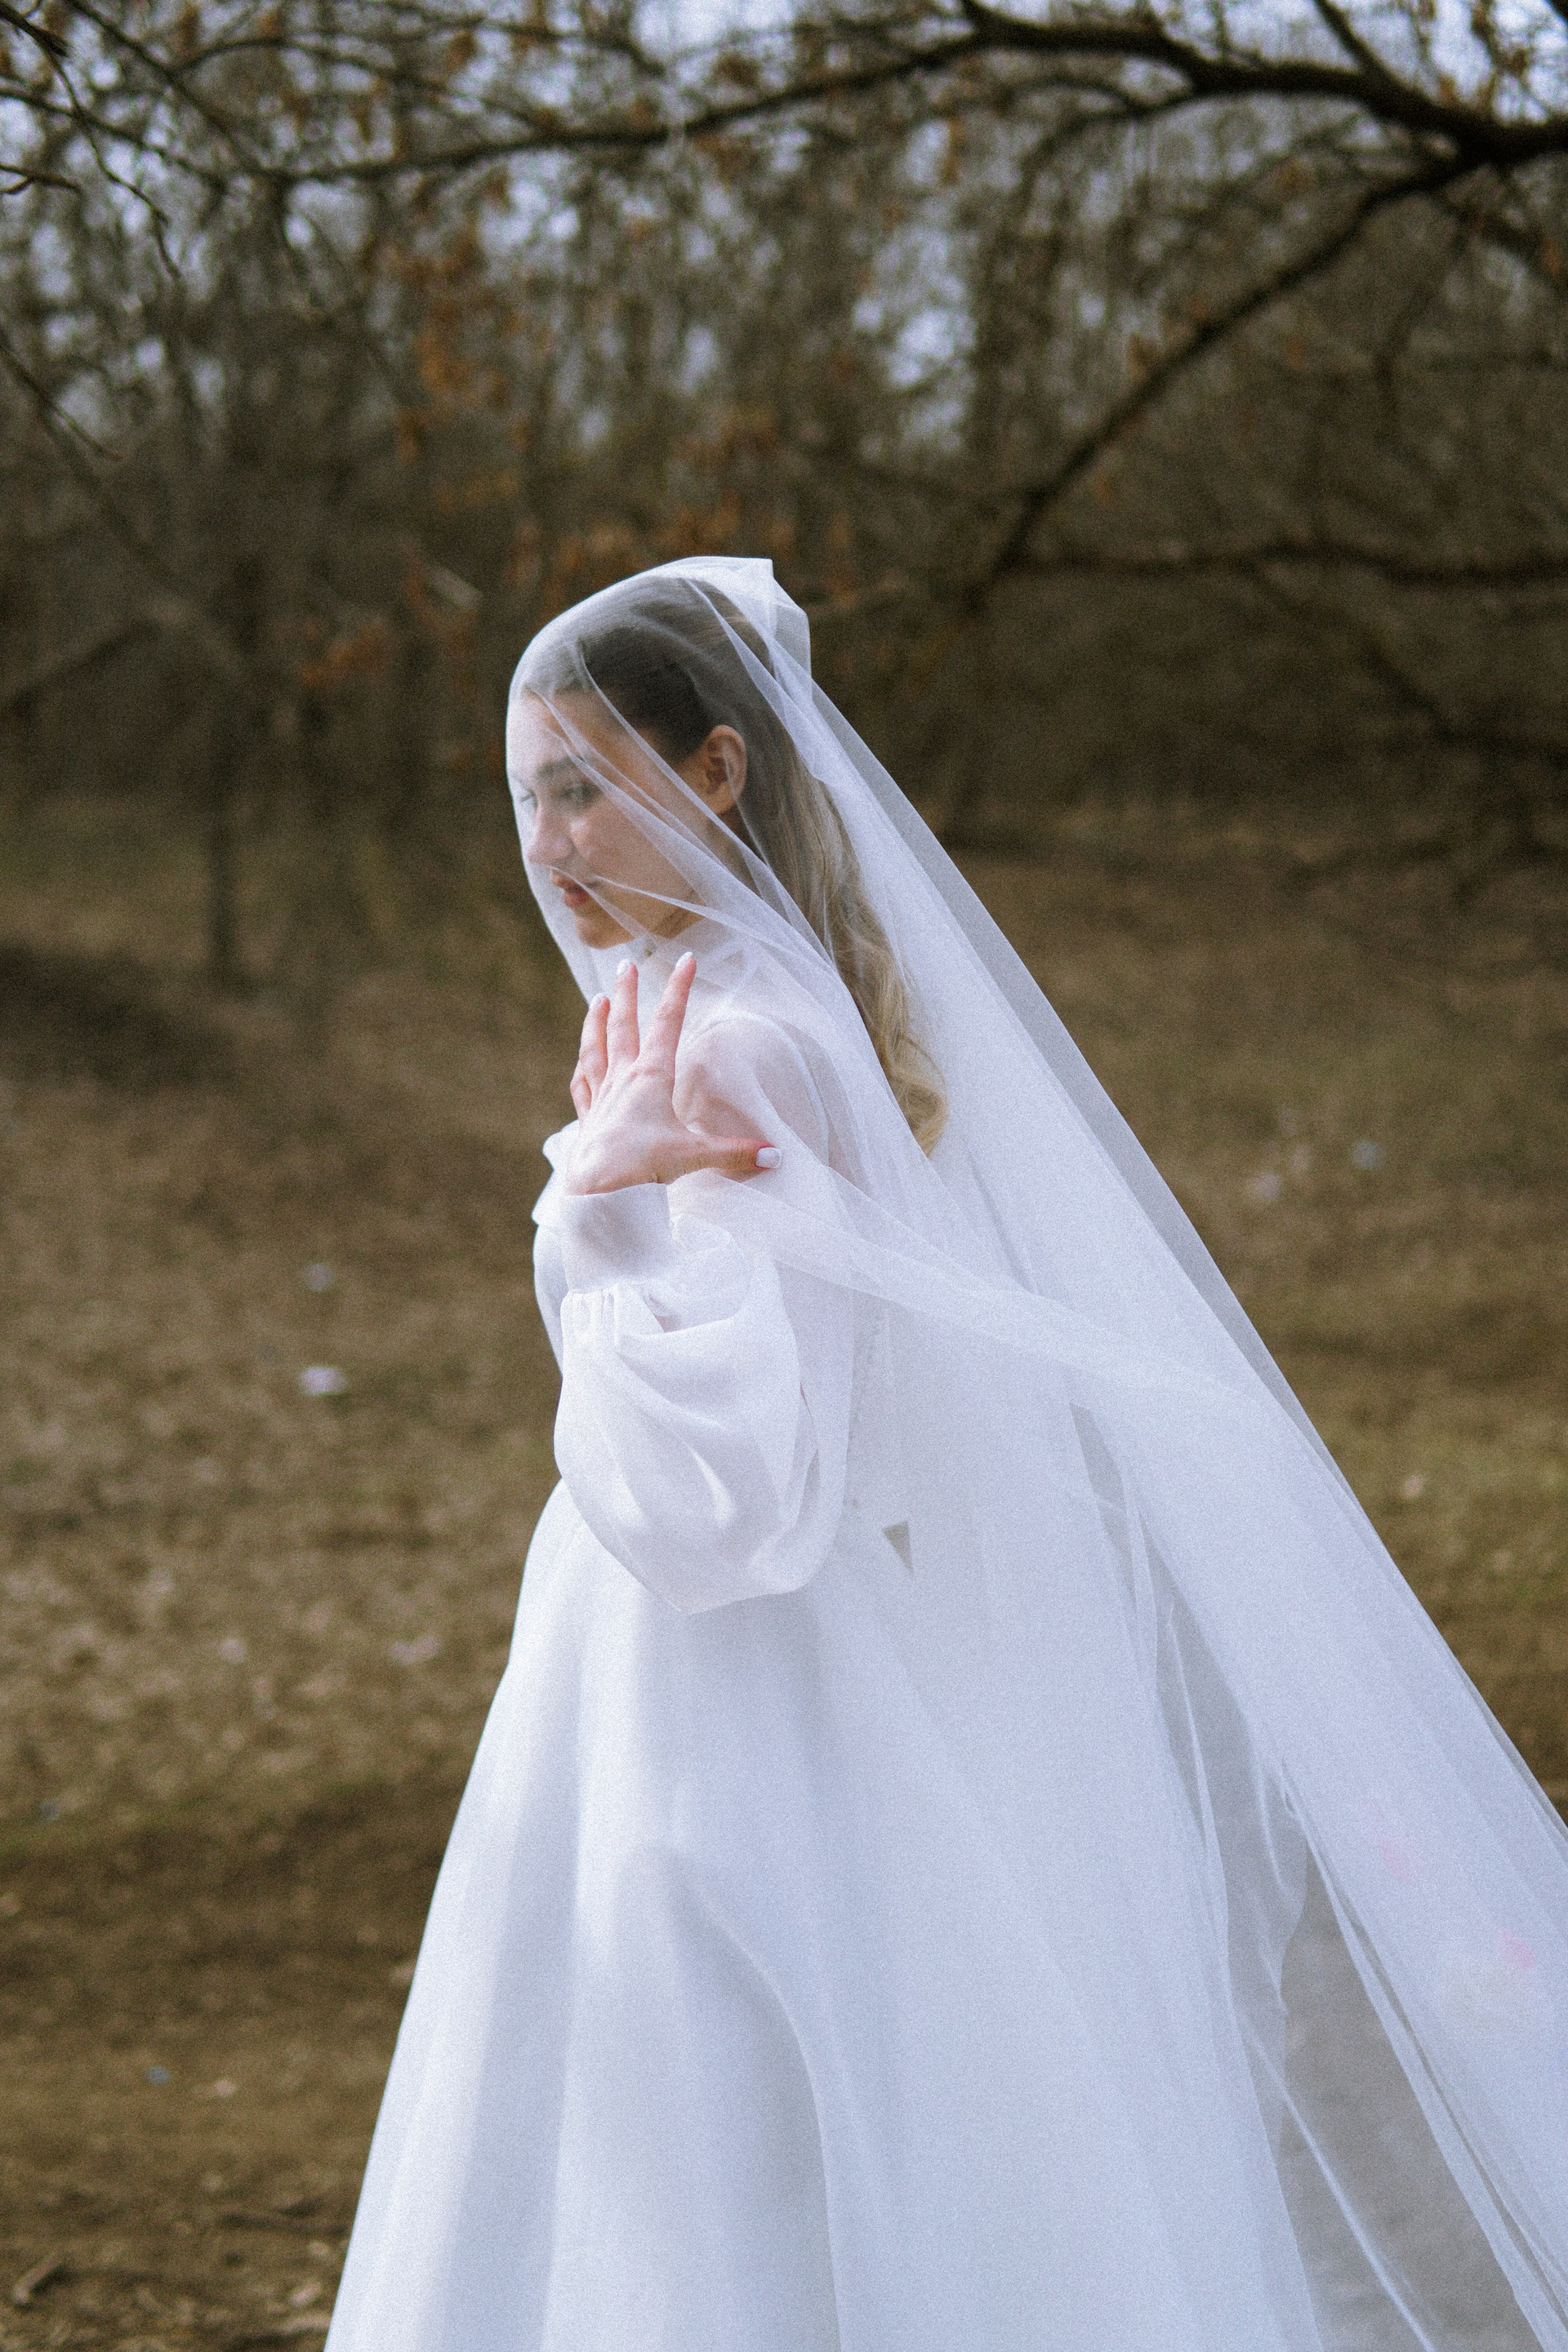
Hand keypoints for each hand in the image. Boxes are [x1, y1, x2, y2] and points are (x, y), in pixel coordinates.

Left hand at [564, 952, 779, 1194]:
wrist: (596, 1192)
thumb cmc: (643, 1168)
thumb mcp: (694, 1157)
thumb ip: (734, 1152)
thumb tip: (775, 1155)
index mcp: (652, 1077)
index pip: (669, 1023)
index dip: (679, 989)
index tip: (686, 959)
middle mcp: (624, 1079)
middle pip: (624, 1026)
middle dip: (627, 993)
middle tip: (625, 965)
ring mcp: (602, 1097)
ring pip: (597, 1048)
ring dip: (597, 1021)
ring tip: (597, 999)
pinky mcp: (589, 1119)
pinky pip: (584, 1085)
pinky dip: (583, 1069)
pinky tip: (581, 1062)